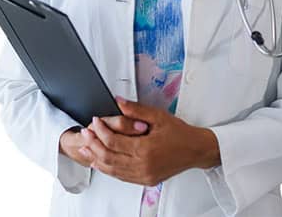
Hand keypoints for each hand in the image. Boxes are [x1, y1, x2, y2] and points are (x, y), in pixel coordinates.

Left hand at [80, 97, 219, 185]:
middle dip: (93, 144)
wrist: (195, 150)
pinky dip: (107, 169)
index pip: (113, 141)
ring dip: (96, 159)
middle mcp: (143, 165)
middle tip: (85, 133)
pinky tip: (100, 162)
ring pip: (112, 170)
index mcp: (146, 149)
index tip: (96, 120)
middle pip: (108, 157)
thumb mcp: (158, 116)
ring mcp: (143, 175)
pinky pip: (121, 176)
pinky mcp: (145, 181)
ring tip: (86, 148)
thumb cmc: (180, 133)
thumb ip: (136, 110)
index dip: (101, 131)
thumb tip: (118, 102)